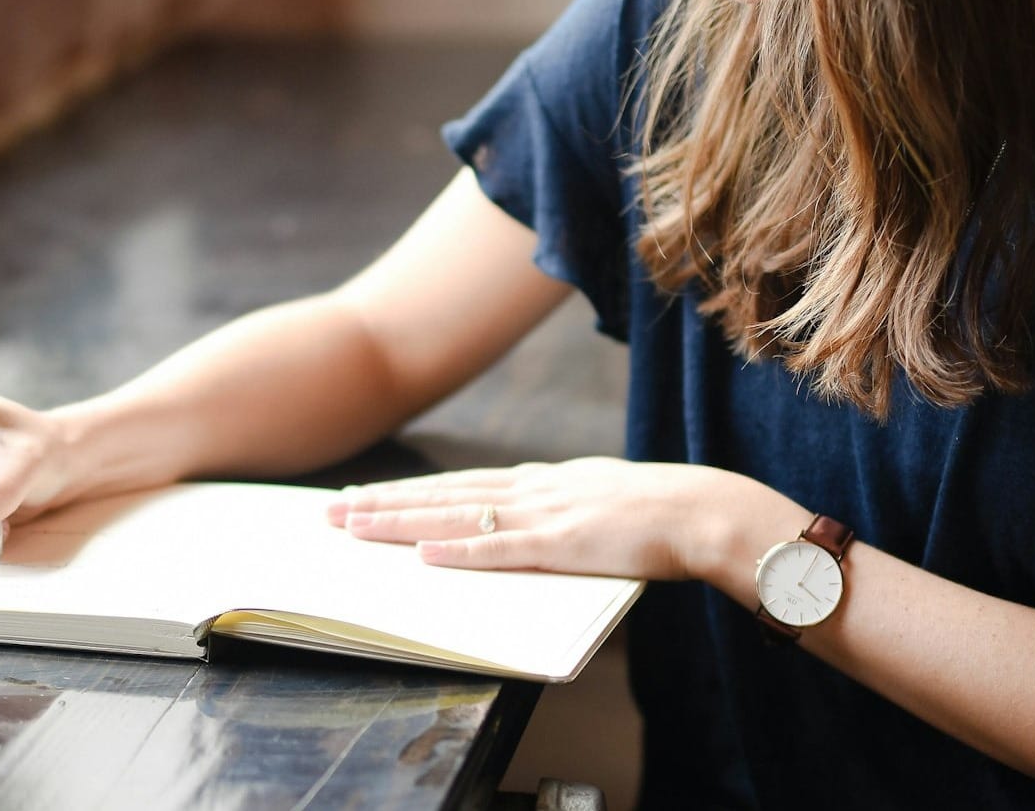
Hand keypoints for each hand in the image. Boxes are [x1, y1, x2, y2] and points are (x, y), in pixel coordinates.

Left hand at [325, 457, 739, 580]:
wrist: (702, 511)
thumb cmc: (656, 513)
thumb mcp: (595, 499)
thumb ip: (557, 507)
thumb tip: (527, 519)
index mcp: (539, 481)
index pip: (458, 484)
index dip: (408, 491)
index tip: (364, 496)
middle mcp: (531, 490)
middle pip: (442, 494)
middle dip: (383, 503)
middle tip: (332, 511)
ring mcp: (544, 515)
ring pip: (457, 516)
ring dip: (402, 522)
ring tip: (355, 527)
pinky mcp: (562, 544)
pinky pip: (500, 550)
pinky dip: (458, 551)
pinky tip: (423, 554)